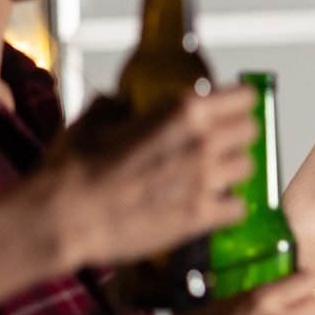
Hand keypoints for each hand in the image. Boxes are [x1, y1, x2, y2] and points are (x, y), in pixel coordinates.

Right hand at [50, 87, 257, 268]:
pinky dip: (228, 207)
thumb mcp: (93, 120)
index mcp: (183, 112)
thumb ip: (116, 105)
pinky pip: (237, 208)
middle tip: (222, 140)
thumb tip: (120, 103)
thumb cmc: (74, 171)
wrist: (64, 217)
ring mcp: (205, 181)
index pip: (243, 96)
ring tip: (215, 174)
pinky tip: (211, 205)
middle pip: (251, 131)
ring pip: (248, 168)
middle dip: (238, 134)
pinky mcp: (200, 217)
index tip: (232, 107)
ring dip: (233, 170)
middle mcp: (202, 143)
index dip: (238, 101)